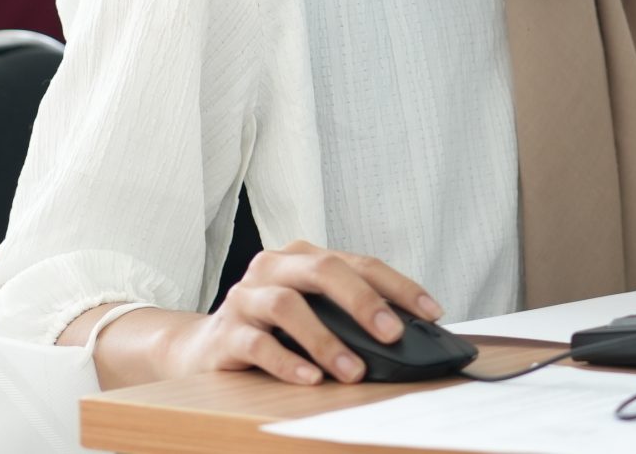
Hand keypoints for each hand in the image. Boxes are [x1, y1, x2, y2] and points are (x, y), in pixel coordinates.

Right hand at [165, 241, 439, 385]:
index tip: (432, 311)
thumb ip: (348, 314)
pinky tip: (310, 378)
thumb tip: (406, 335)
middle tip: (392, 334)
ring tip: (353, 371)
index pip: (358, 262)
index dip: (398, 286)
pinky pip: (257, 344)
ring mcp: (246, 297)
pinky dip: (287, 361)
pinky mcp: (225, 333)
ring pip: (287, 306)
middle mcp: (274, 267)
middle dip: (363, 301)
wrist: (203, 349)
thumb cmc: (272, 330)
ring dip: (325, 340)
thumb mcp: (313, 313)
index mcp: (303, 257)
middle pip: (322, 271)